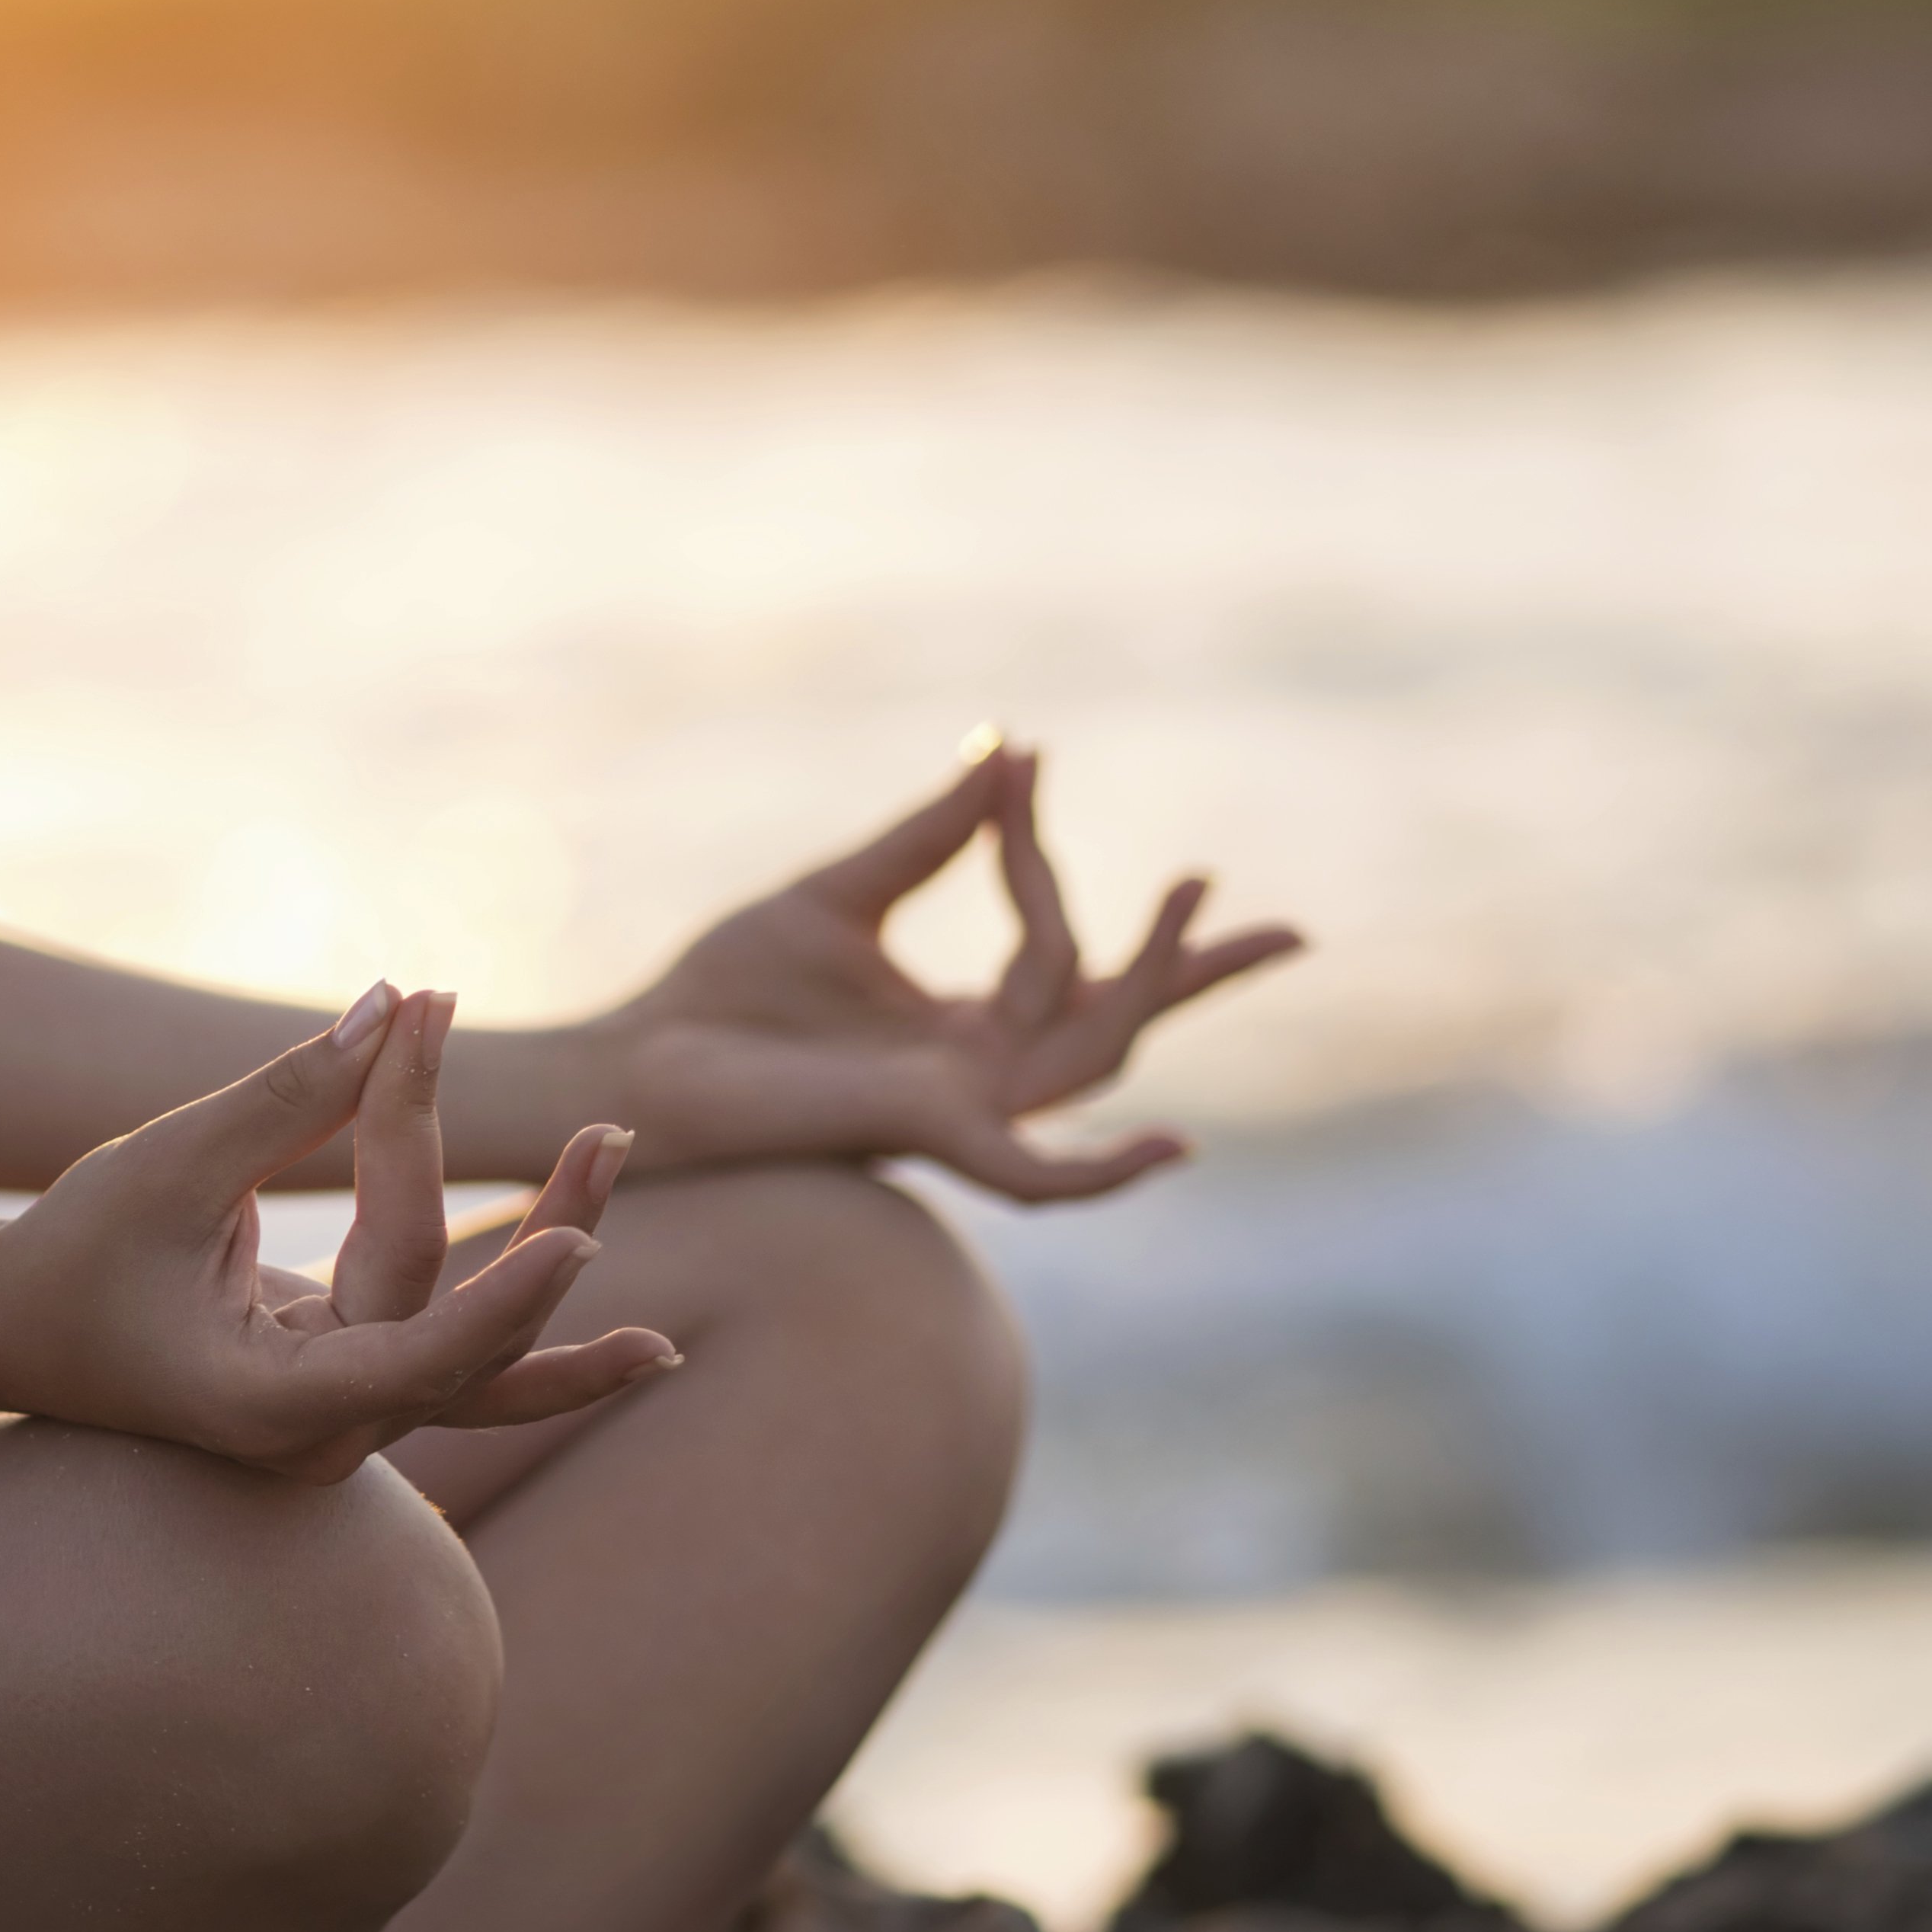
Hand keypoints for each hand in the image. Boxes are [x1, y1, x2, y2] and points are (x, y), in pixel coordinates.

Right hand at [0, 984, 678, 1481]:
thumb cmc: (73, 1252)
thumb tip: (397, 1002)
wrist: (6, 1326)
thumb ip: (291, 1094)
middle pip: (470, 1339)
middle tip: (611, 1134)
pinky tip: (579, 1226)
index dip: (506, 1304)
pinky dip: (504, 1266)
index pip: (421, 1362)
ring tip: (608, 1140)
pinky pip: (449, 1325)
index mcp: (271, 1410)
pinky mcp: (351, 1372)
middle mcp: (325, 1432)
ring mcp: (343, 1411)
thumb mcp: (171, 1166)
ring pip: (477, 1340)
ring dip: (545, 1239)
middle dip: (549, 1234)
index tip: (584, 1244)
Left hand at [593, 745, 1304, 1201]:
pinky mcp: (929, 1140)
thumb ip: (933, 836)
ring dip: (1155, 987)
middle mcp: (979, 1078)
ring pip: (1094, 1061)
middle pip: (1118, 1024)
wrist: (644, 1057)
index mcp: (962, 1029)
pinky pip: (1037, 1179)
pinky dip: (1104, 1172)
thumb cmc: (727, 991)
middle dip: (1197, 975)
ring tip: (1198, 902)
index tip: (1072, 794)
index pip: (1076, 970)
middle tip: (1286, 931)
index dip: (1114, 906)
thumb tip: (1010, 752)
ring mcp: (963, 1114)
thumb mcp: (842, 894)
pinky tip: (1172, 1146)